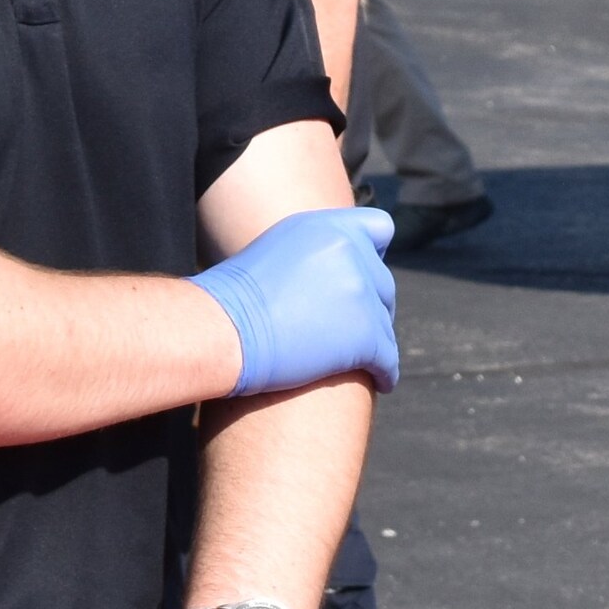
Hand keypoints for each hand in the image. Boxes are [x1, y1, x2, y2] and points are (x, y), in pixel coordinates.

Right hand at [190, 205, 399, 397]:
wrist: (219, 330)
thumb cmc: (232, 300)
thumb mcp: (276, 251)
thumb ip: (316, 253)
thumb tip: (341, 273)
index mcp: (328, 227)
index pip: (380, 228)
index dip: (375, 254)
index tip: (364, 277)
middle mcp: (350, 252)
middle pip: (383, 285)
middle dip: (371, 307)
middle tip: (350, 331)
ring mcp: (361, 292)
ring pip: (385, 324)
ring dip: (374, 342)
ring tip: (360, 361)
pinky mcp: (366, 335)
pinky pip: (389, 359)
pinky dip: (385, 373)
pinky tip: (380, 381)